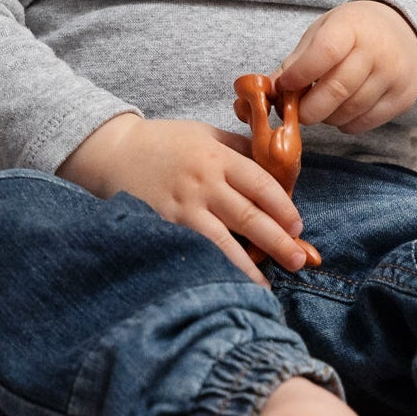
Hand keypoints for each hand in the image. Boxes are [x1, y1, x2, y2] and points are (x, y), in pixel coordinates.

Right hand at [58, 114, 306, 285]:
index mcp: (217, 156)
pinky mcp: (167, 225)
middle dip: (280, 240)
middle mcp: (204, 182)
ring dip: (253, 263)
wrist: (115, 152)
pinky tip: (233, 282)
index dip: (283, 206)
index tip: (298, 225)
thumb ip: (237, 148)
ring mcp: (184, 207)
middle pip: (250, 215)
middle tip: (300, 259)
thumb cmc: (164, 141)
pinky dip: (219, 267)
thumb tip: (274, 166)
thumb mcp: (204, 133)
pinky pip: (200, 250)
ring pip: (227, 240)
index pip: (261, 183)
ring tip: (274, 280)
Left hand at [277, 0, 416, 134]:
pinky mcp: (402, 98)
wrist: (405, 33)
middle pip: (337, 90)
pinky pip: (365, 123)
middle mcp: (377, 51)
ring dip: (325, 117)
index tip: (284, 86)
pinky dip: (344, 123)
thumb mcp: (324, 31)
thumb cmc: (354, 32)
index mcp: (352, 27)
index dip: (300, 74)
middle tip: (295, 111)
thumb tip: (269, 89)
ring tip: (319, 107)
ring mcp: (393, 76)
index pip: (325, 52)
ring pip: (350, 111)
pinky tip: (339, 111)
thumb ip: (297, 59)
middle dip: (307, 108)